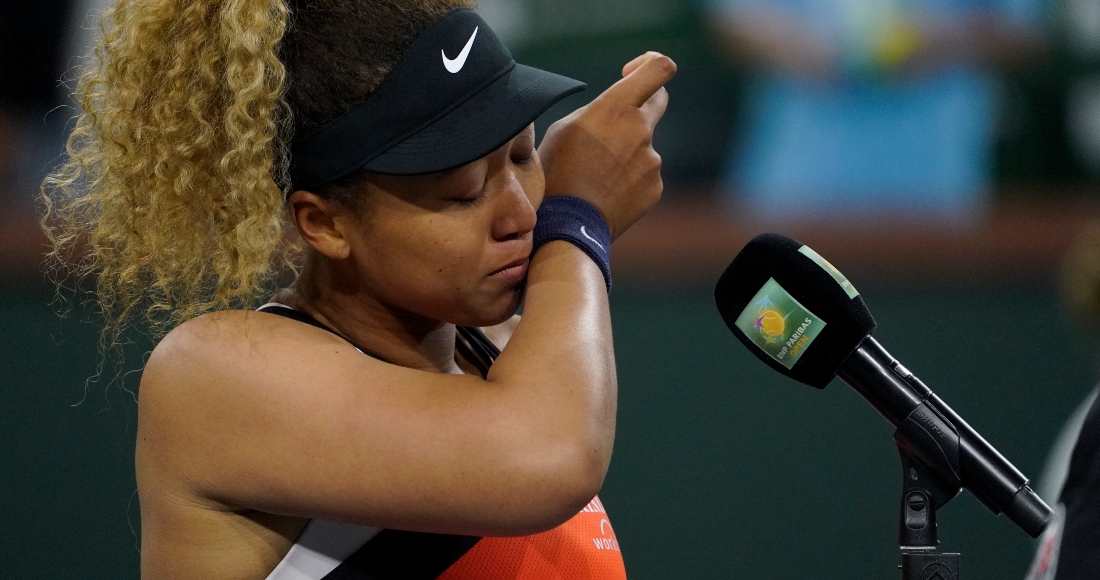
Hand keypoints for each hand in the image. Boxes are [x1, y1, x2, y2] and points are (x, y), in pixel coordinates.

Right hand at [538, 52, 676, 240]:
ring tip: (596, 173)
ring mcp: (652, 160)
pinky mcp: (655, 186)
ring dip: (626, 151)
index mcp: (617, 107)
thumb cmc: (558, 173)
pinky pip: (644, 173)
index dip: (649, 64)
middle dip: (640, 104)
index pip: (659, 68)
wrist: (569, 225)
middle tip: (614, 123)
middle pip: (658, 100)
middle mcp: (641, 129)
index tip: (630, 73)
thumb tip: (610, 112)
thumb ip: (596, 111)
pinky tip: (606, 191)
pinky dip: (629, 178)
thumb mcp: (564, 129)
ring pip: (643, 144)